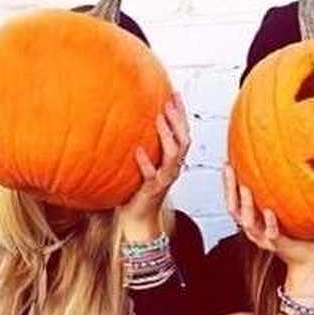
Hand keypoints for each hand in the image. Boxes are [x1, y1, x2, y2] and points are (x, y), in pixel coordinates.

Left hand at [120, 92, 189, 238]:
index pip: (183, 135)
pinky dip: (145, 162)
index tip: (175, 94)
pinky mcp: (151, 190)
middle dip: (178, 121)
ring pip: (173, 157)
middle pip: (183, 142)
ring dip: (167, 136)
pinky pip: (151, 176)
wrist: (138, 220)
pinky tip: (138, 150)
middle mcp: (172, 170)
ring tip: (158, 118)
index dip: (181, 115)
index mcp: (172, 162)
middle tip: (169, 102)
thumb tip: (129, 122)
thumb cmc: (139, 191)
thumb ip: (143, 146)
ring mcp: (163, 180)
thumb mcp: (144, 165)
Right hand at [223, 165, 313, 285]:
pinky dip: (269, 223)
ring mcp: (265, 239)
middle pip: (235, 211)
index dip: (228, 185)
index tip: (226, 163)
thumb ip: (275, 195)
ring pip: (249, 223)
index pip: (234, 202)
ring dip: (246, 205)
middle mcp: (255, 231)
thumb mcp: (282, 211)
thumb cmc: (296, 233)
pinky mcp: (279, 245)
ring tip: (245, 188)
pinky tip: (269, 210)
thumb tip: (278, 166)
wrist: (306, 259)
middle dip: (230, 190)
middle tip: (230, 170)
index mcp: (253, 221)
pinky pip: (271, 234)